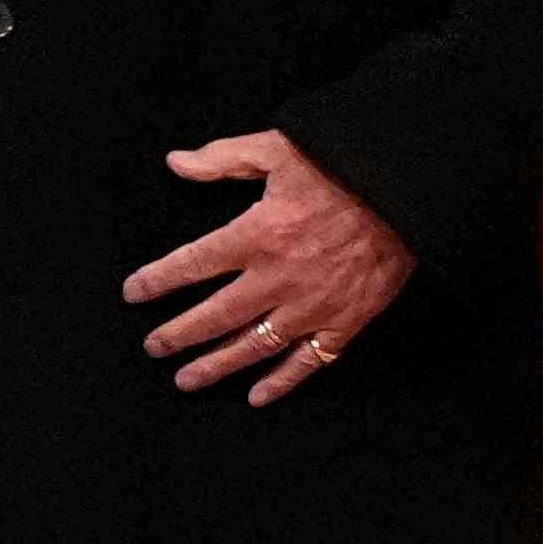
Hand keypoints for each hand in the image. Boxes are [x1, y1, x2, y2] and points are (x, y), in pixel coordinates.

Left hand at [127, 130, 415, 403]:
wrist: (409, 190)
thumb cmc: (344, 164)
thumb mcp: (278, 148)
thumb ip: (223, 159)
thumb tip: (176, 162)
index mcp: (257, 234)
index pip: (192, 264)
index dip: (157, 280)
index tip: (134, 293)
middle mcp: (277, 278)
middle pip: (215, 316)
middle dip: (177, 335)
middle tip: (154, 347)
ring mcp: (310, 307)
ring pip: (253, 347)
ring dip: (216, 366)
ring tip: (186, 379)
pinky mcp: (344, 323)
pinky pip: (306, 362)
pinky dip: (281, 383)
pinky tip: (256, 395)